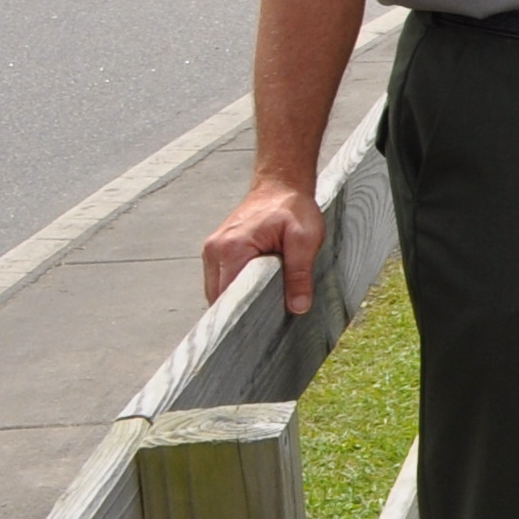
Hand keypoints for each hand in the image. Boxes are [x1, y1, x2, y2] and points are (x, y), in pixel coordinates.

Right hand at [199, 179, 328, 316]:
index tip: (251, 334)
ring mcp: (213, 250)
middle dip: (240, 310)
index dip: (238, 317)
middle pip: (219, 297)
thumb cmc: (293, 208)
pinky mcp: (218, 250)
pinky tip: (256, 291)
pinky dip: (236, 288)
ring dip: (238, 299)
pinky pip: (223, 279)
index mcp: (232, 249)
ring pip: (219, 290)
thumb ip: (299, 274)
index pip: (227, 297)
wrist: (281, 184)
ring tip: (261, 308)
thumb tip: (297, 307)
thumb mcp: (305, 240)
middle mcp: (215, 251)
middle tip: (262, 325)